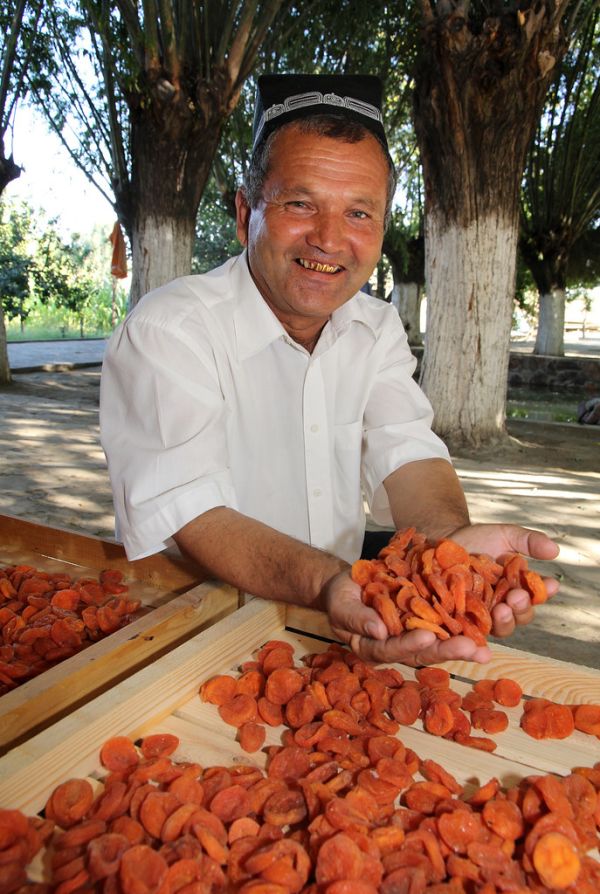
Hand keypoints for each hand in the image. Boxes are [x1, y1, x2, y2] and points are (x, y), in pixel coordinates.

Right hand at [323, 571, 492, 666]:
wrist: (350, 583)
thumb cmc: (341, 596)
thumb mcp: (341, 604)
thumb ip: (356, 618)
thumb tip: (378, 631)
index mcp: (374, 648)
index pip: (392, 650)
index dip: (409, 644)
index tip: (427, 637)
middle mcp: (397, 648)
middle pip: (423, 653)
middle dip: (447, 651)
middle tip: (470, 648)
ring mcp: (413, 636)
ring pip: (439, 644)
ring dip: (462, 646)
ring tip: (484, 650)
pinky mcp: (426, 623)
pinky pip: (445, 626)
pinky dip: (464, 627)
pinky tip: (484, 627)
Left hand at [449, 523, 559, 637]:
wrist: (442, 544)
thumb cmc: (477, 540)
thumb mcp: (504, 535)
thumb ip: (528, 541)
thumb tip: (555, 550)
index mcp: (517, 589)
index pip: (535, 595)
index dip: (543, 591)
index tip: (550, 584)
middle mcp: (503, 606)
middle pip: (519, 616)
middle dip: (521, 607)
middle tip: (516, 596)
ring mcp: (482, 616)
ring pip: (498, 627)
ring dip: (503, 621)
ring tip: (500, 609)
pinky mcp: (461, 621)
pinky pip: (469, 630)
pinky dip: (474, 629)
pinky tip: (475, 622)